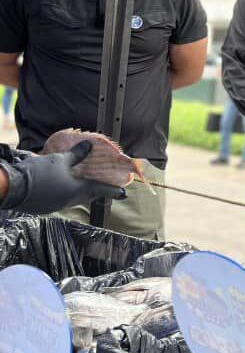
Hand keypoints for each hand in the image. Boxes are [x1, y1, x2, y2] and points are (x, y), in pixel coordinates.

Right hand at [1, 141, 125, 214]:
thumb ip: (76, 154)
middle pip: (88, 196)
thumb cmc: (39, 173)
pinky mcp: (45, 206)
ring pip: (73, 198)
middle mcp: (70, 201)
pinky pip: (60, 199)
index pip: (100, 190)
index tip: (124, 193)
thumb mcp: (60, 160)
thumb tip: (89, 146)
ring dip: (79, 190)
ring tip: (82, 182)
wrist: (12, 188)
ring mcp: (57, 206)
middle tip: (103, 186)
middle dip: (95, 190)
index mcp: (77, 191)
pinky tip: (61, 185)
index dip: (113, 191)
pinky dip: (65, 192)